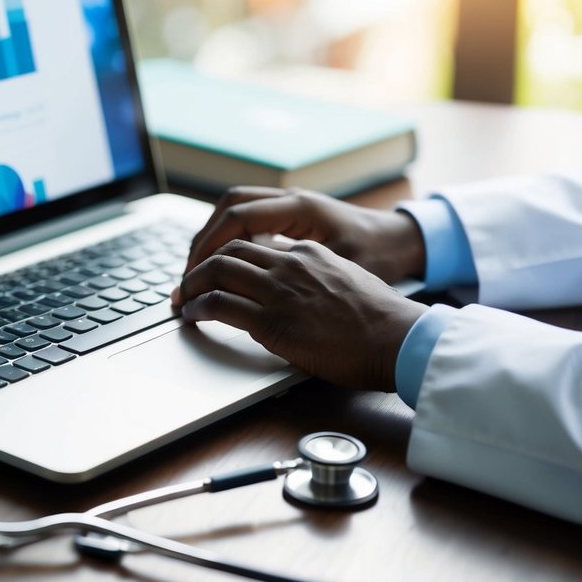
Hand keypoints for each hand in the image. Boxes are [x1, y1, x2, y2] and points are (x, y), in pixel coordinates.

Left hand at [172, 237, 427, 389]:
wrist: (397, 338)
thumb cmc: (379, 320)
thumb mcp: (346, 281)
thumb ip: (316, 278)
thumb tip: (297, 291)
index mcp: (307, 252)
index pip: (253, 243)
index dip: (226, 255)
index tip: (215, 268)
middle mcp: (290, 263)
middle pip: (229, 250)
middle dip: (201, 265)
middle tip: (188, 282)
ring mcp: (279, 291)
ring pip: (217, 271)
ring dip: (193, 284)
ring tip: (184, 297)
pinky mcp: (272, 322)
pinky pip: (220, 305)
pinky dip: (199, 307)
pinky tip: (193, 316)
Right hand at [184, 186, 425, 284]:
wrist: (406, 241)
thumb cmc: (381, 257)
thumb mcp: (342, 268)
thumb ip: (299, 275)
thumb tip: (258, 291)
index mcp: (301, 209)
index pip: (238, 217)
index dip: (210, 246)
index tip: (194, 275)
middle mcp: (293, 200)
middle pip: (229, 207)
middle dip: (203, 240)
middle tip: (188, 275)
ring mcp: (293, 204)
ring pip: (237, 209)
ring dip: (214, 236)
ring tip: (199, 270)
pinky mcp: (294, 215)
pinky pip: (252, 218)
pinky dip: (232, 237)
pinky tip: (226, 263)